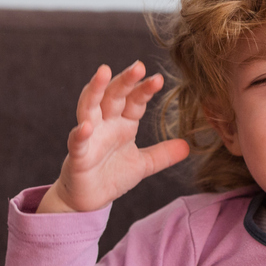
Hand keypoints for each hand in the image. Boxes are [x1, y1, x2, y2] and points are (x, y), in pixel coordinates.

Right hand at [38, 61, 189, 212]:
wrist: (87, 200)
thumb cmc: (111, 176)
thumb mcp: (143, 165)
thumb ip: (163, 154)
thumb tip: (188, 146)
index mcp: (122, 124)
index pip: (134, 101)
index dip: (144, 89)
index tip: (158, 79)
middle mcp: (105, 124)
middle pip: (113, 96)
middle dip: (124, 80)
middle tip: (138, 66)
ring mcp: (90, 137)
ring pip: (89, 107)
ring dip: (95, 89)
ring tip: (103, 71)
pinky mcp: (78, 156)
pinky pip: (77, 142)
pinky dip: (81, 134)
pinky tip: (87, 126)